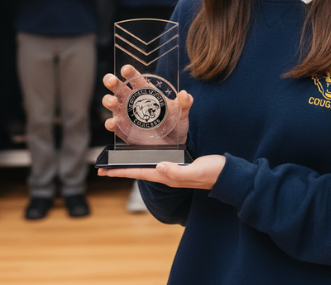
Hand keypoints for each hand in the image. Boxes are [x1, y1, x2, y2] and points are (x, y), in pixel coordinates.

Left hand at [98, 155, 225, 189]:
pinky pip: (155, 161)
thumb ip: (178, 171)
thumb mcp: (196, 171)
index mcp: (167, 175)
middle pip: (137, 171)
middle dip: (119, 170)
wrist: (228, 174)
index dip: (120, 172)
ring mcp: (172, 169)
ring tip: (116, 162)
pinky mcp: (178, 162)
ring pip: (145, 166)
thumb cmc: (213, 173)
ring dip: (130, 164)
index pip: (138, 173)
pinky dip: (144, 157)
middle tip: (102, 167)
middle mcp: (167, 173)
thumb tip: (159, 167)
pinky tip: (142, 154)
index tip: (103, 171)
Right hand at [102, 65, 192, 145]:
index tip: (126, 69)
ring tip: (112, 101)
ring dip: (108, 100)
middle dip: (111, 81)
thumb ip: (185, 103)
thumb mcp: (182, 113)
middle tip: (112, 80)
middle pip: (118, 87)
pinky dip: (110, 123)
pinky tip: (112, 122)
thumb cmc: (175, 124)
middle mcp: (132, 102)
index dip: (130, 72)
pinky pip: (113, 125)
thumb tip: (185, 94)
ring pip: (111, 104)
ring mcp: (126, 116)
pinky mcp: (123, 130)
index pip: (135, 79)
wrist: (173, 146)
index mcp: (146, 93)